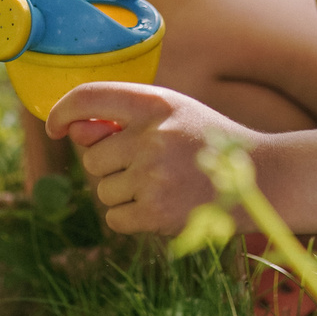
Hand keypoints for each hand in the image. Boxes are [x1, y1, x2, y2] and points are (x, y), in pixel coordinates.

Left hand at [46, 83, 241, 235]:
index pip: (88, 98)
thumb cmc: (206, 143)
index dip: (62, 111)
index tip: (55, 126)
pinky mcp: (157, 212)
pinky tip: (162, 206)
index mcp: (155, 103)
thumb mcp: (173, 114)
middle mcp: (152, 136)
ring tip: (162, 185)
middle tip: (149, 166)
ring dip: (123, 193)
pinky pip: (115, 218)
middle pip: (92, 157)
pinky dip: (131, 218)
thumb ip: (123, 119)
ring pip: (102, 190)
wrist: (261, 180)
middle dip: (110, 166)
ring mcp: (154, 176)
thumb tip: (72, 132)